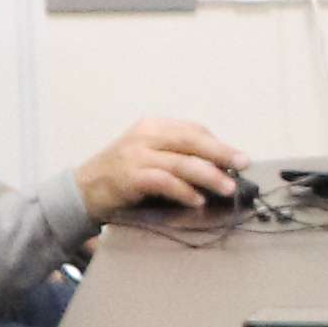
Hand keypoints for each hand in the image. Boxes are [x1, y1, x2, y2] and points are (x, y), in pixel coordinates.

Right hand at [73, 117, 246, 218]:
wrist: (83, 189)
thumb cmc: (123, 174)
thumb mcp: (149, 154)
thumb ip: (177, 155)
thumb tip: (219, 167)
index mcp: (153, 126)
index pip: (193, 130)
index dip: (217, 143)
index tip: (238, 157)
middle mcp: (145, 136)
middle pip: (191, 140)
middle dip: (221, 152)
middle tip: (244, 163)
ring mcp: (136, 155)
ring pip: (181, 162)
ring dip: (209, 176)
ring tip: (228, 188)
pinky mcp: (130, 176)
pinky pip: (164, 182)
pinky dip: (184, 191)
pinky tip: (198, 200)